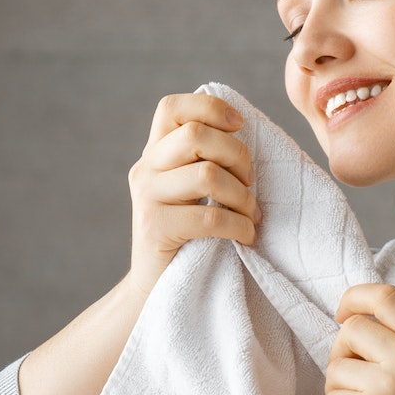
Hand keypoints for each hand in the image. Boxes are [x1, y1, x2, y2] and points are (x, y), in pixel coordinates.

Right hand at [127, 92, 262, 292]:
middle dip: (237, 155)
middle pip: (196, 135)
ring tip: (250, 214)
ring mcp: (146, 197)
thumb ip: (204, 158)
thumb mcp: (190, 187)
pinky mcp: (155, 228)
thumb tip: (243, 131)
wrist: (155, 287)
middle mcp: (145, 168)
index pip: (172, 107)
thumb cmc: (188, 233)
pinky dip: (239, 226)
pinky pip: (210, 217)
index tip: (240, 126)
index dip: (210, 108)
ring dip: (242, 195)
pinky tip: (246, 236)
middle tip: (250, 183)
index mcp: (154, 151)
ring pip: (207, 174)